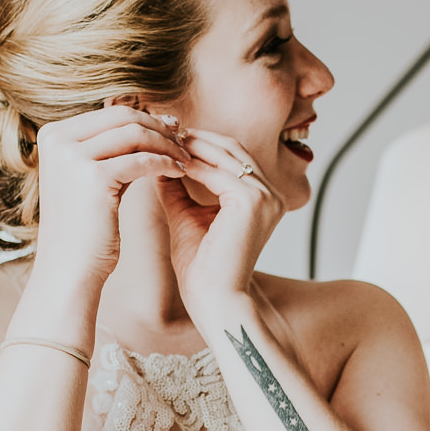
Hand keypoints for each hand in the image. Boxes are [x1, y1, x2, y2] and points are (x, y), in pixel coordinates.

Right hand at [29, 106, 190, 290]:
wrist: (69, 269)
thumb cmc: (84, 227)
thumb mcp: (91, 177)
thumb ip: (111, 149)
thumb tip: (148, 121)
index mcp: (53, 134)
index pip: (110, 113)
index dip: (145, 118)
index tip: (169, 130)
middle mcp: (57, 139)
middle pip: (122, 116)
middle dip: (158, 127)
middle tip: (183, 140)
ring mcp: (72, 156)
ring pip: (135, 134)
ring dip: (166, 144)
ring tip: (185, 158)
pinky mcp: (93, 176)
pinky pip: (142, 160)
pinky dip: (165, 163)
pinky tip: (179, 172)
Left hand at [156, 129, 283, 312]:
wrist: (214, 300)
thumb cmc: (202, 269)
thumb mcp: (185, 216)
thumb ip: (178, 187)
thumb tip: (157, 158)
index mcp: (263, 198)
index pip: (231, 156)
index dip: (200, 143)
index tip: (166, 137)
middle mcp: (272, 194)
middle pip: (232, 148)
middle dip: (196, 137)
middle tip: (162, 130)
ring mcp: (267, 196)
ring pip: (226, 154)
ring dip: (193, 146)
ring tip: (162, 142)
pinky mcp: (254, 201)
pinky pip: (218, 172)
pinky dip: (193, 165)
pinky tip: (169, 162)